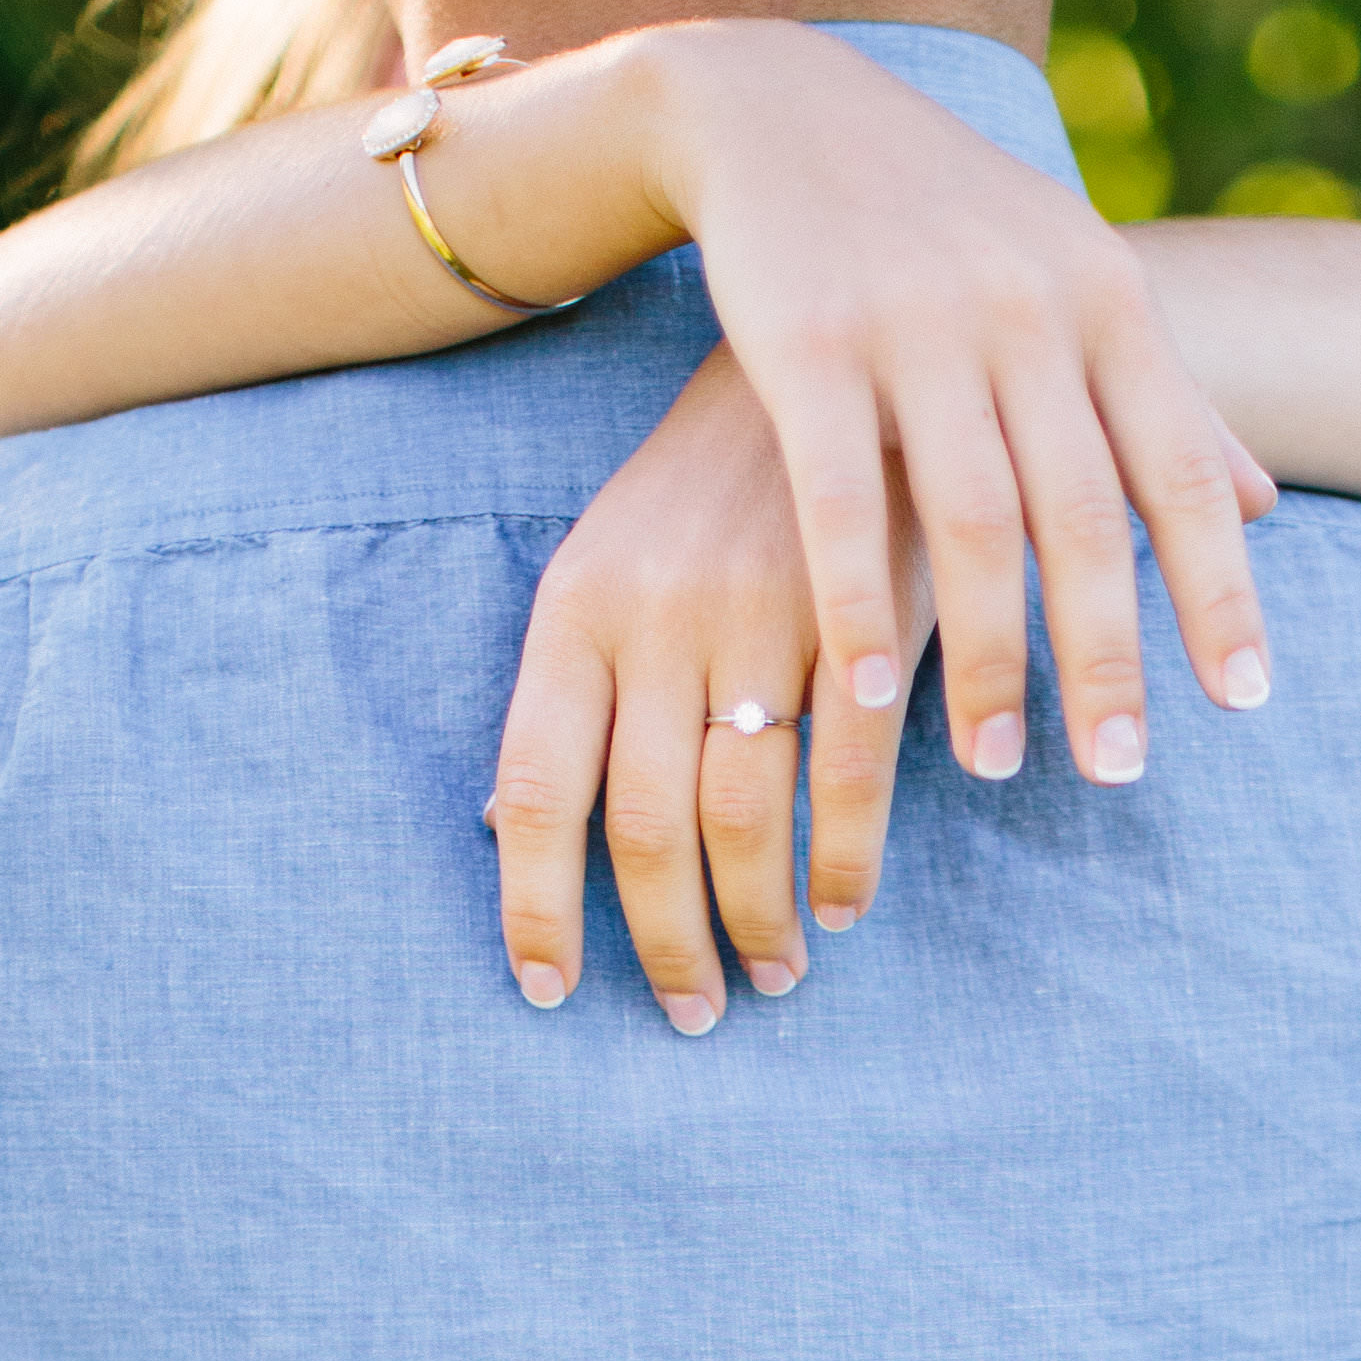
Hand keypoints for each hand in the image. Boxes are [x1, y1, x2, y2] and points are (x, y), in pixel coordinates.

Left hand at [490, 346, 934, 1027]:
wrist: (830, 348)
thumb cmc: (705, 489)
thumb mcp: (607, 565)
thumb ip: (569, 691)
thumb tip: (503, 820)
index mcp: (574, 609)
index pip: (537, 790)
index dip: (537, 906)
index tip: (548, 989)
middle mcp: (656, 618)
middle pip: (647, 827)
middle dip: (667, 944)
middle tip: (694, 1011)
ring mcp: (760, 616)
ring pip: (745, 816)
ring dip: (759, 919)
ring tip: (772, 973)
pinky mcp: (857, 617)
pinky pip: (849, 773)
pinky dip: (845, 859)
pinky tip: (842, 907)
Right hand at [635, 22, 1275, 784]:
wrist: (780, 103)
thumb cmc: (948, 220)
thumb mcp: (1073, 284)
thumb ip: (1163, 398)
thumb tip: (1268, 505)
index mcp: (1108, 301)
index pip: (1181, 470)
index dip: (1217, 589)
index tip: (1242, 702)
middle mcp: (1027, 310)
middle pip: (1084, 514)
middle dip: (1105, 655)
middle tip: (1117, 773)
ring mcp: (916, 324)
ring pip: (973, 520)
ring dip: (989, 656)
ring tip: (994, 768)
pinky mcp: (806, 342)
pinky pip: (839, 500)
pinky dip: (858, 603)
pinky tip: (864, 695)